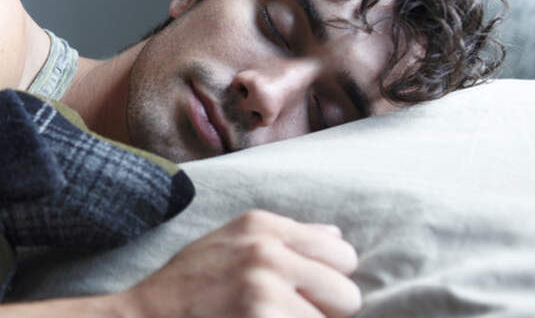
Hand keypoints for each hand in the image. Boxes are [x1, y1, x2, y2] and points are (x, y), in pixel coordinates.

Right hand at [122, 210, 360, 317]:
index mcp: (261, 225)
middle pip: (346, 295)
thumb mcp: (229, 242)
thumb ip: (285, 238)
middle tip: (285, 316)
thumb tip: (337, 239)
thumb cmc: (188, 286)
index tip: (301, 294)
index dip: (327, 282)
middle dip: (324, 314)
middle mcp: (266, 251)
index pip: (342, 255)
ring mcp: (262, 290)